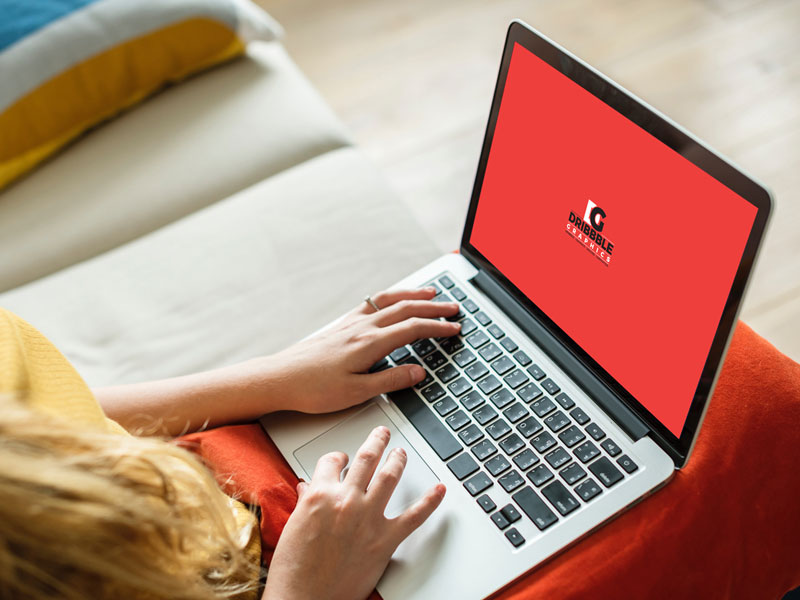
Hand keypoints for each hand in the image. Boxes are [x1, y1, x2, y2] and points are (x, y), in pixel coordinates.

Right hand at [263, 426, 445, 599]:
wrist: (304, 599)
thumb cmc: (294, 569)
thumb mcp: (292, 526)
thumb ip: (305, 503)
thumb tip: (308, 489)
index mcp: (319, 495)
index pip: (332, 461)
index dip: (339, 457)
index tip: (343, 458)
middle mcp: (346, 501)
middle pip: (366, 459)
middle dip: (376, 442)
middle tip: (383, 434)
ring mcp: (368, 518)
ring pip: (389, 476)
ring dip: (398, 460)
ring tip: (402, 453)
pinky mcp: (384, 540)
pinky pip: (414, 516)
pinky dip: (430, 502)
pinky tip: (439, 490)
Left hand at [270, 288, 459, 413]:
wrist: (280, 378)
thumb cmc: (313, 389)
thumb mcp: (356, 393)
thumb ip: (390, 381)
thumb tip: (419, 372)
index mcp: (370, 344)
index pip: (413, 329)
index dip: (438, 328)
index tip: (455, 328)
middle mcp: (362, 328)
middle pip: (405, 309)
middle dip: (433, 308)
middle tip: (454, 308)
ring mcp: (350, 324)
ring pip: (388, 301)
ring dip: (413, 295)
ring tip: (431, 294)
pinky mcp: (341, 326)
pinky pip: (372, 303)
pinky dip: (390, 297)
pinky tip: (392, 300)